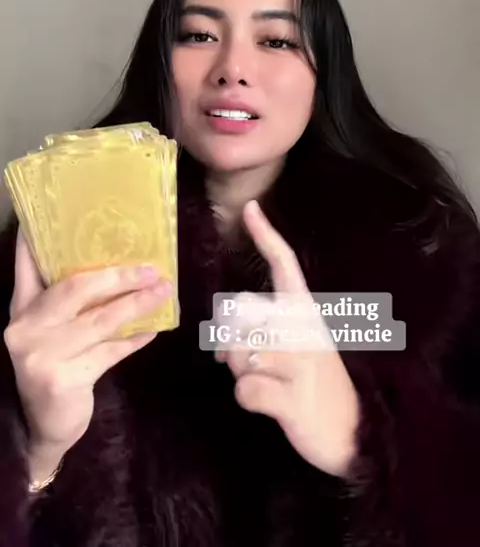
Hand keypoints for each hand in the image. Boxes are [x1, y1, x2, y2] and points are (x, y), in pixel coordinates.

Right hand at [4, 230, 171, 469]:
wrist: (43, 427)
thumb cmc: (54, 366)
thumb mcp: (51, 330)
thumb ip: (68, 301)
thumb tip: (114, 263)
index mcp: (22, 309)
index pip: (27, 267)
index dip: (37, 241)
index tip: (55, 216)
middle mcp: (25, 327)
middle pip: (76, 289)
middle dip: (118, 275)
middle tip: (150, 267)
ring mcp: (41, 354)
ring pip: (99, 320)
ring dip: (136, 304)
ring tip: (163, 290)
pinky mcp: (62, 380)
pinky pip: (109, 352)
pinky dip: (134, 339)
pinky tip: (154, 329)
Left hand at [216, 200, 359, 477]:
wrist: (355, 432)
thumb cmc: (316, 385)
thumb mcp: (296, 349)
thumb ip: (264, 333)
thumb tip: (223, 335)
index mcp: (306, 312)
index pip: (285, 265)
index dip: (266, 236)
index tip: (250, 208)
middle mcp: (304, 330)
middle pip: (239, 320)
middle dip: (233, 348)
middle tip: (261, 367)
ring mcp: (301, 364)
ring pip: (237, 356)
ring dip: (242, 375)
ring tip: (272, 385)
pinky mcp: (294, 399)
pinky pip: (244, 390)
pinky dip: (249, 401)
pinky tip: (273, 405)